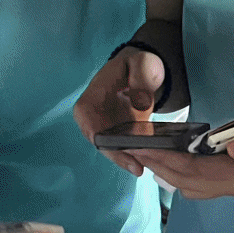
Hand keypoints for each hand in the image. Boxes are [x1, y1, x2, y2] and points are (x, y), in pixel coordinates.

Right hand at [74, 47, 165, 174]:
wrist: (138, 72)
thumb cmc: (137, 67)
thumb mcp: (143, 64)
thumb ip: (142, 78)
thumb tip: (139, 102)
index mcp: (91, 97)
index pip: (90, 123)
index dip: (104, 140)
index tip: (124, 149)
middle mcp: (90, 116)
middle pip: (99, 141)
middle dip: (117, 156)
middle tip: (137, 167)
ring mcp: (101, 127)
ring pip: (109, 149)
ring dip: (124, 159)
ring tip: (140, 168)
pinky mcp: (113, 134)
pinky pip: (118, 148)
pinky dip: (129, 156)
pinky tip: (142, 163)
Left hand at [132, 116, 233, 201]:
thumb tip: (229, 147)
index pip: (194, 172)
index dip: (165, 161)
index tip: (141, 148)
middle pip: (187, 183)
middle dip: (159, 167)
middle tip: (133, 150)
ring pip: (193, 187)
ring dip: (168, 172)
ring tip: (148, 153)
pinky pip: (203, 184)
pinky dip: (183, 173)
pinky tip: (175, 159)